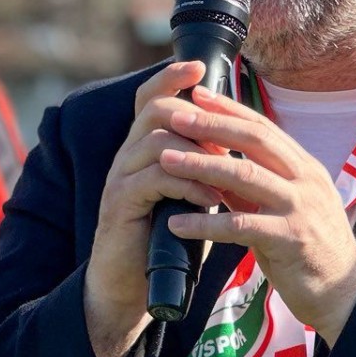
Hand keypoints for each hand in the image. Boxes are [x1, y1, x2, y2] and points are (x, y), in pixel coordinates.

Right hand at [83, 60, 229, 356]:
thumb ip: (203, 166)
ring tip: (224, 175)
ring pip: (157, 141)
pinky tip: (208, 199)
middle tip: (225, 139)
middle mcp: (127, 156)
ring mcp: (120, 179)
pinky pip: (154, 178)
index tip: (200, 67)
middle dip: (195, 117)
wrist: (129, 289)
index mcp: (143, 147)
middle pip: (155, 110)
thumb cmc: (167, 240)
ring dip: (198, 155)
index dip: (171, 77)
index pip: (151, 97)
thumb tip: (235, 138)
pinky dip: (187, 184)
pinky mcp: (120, 206)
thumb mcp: (188, 194)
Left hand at [159, 86, 355, 344]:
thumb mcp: (286, 208)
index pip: (264, 127)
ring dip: (202, 165)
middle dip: (213, 125)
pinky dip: (205, 223)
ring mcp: (301, 208)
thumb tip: (215, 165)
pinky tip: (177, 223)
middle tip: (177, 117)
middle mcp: (306, 180)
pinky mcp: (291, 239)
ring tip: (166, 161)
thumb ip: (256, 188)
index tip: (197, 94)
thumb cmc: (309, 250)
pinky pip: (240, 226)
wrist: (344, 293)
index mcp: (305, 167)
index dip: (229, 109)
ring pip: (245, 175)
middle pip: (255, 140)